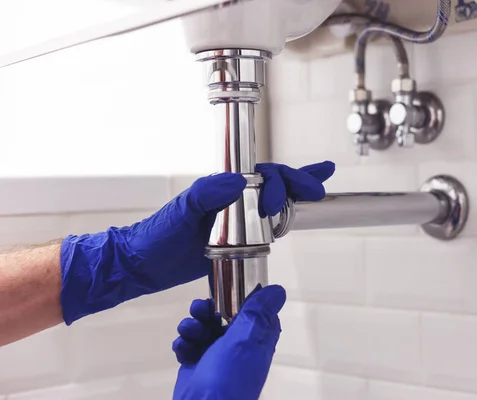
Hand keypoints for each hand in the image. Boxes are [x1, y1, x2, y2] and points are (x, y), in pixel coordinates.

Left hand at [59, 161, 333, 324]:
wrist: (143, 265)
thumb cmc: (157, 236)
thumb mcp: (180, 212)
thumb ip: (206, 193)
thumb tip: (238, 180)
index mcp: (221, 188)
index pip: (262, 175)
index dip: (286, 179)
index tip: (303, 190)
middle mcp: (232, 200)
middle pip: (274, 185)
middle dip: (297, 185)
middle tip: (314, 194)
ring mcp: (236, 220)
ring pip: (273, 203)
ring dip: (295, 198)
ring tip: (316, 194)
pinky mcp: (236, 241)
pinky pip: (265, 228)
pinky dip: (283, 220)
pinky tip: (293, 220)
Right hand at [173, 285, 285, 399]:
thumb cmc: (227, 376)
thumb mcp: (245, 340)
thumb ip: (258, 313)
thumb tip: (279, 290)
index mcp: (257, 340)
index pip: (254, 311)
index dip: (241, 298)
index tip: (229, 288)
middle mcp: (238, 346)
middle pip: (224, 316)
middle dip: (207, 310)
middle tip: (198, 310)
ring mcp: (216, 356)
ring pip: (203, 328)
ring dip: (192, 326)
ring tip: (188, 333)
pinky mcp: (196, 365)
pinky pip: (189, 345)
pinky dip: (184, 344)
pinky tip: (182, 350)